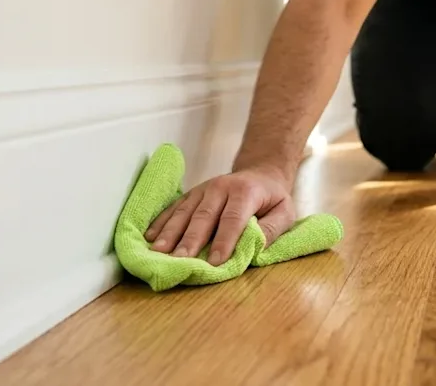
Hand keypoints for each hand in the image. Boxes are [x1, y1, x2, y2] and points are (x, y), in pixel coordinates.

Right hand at [144, 167, 295, 264]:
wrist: (260, 173)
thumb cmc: (272, 199)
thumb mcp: (285, 212)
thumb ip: (272, 229)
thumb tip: (255, 248)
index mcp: (246, 192)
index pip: (233, 219)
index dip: (225, 241)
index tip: (216, 262)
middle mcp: (221, 188)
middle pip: (204, 216)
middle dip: (191, 240)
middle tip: (180, 261)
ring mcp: (203, 189)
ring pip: (185, 212)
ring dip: (170, 233)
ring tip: (158, 252)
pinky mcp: (192, 194)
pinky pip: (174, 208)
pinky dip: (161, 223)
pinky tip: (149, 237)